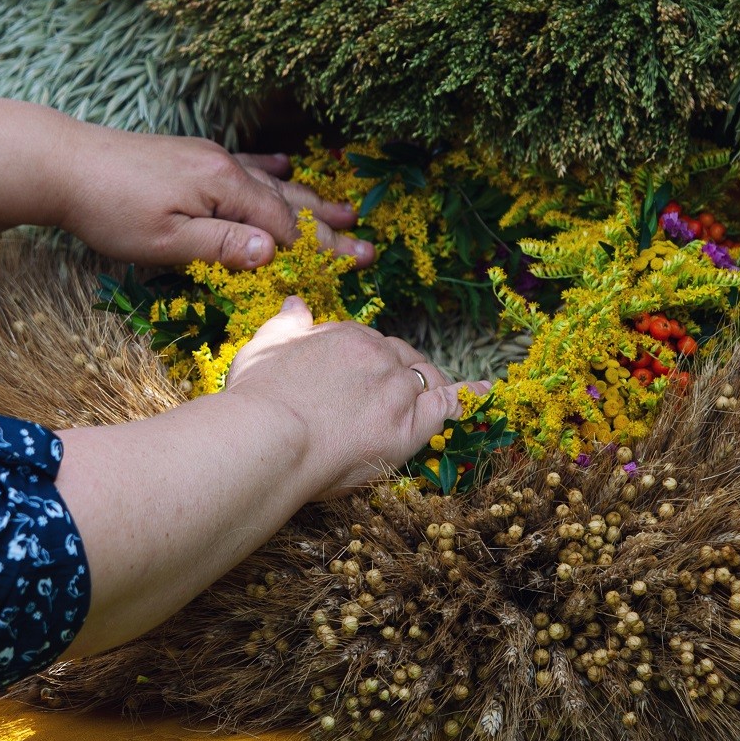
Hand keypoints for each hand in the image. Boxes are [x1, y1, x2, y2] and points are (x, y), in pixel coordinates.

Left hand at [52, 129, 371, 270]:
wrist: (61, 163)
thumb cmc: (108, 209)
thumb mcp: (164, 241)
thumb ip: (220, 246)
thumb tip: (273, 253)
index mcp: (223, 187)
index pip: (282, 224)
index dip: (316, 250)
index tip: (355, 266)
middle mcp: (223, 166)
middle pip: (286, 202)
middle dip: (328, 227)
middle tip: (368, 246)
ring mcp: (207, 158)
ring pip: (270, 183)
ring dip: (309, 201)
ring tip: (346, 211)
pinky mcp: (189, 156)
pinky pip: (243, 163)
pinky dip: (270, 169)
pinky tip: (287, 166)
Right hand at [223, 298, 489, 494]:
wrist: (267, 438)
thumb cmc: (256, 398)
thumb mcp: (264, 346)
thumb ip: (286, 324)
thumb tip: (297, 303)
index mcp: (345, 335)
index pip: (367, 344)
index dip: (362, 364)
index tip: (353, 381)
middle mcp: (377, 355)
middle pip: (400, 359)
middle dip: (396, 372)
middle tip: (383, 395)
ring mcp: (397, 390)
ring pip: (424, 380)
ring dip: (427, 386)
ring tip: (429, 397)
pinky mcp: (411, 426)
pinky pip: (450, 405)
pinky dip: (468, 397)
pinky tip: (482, 394)